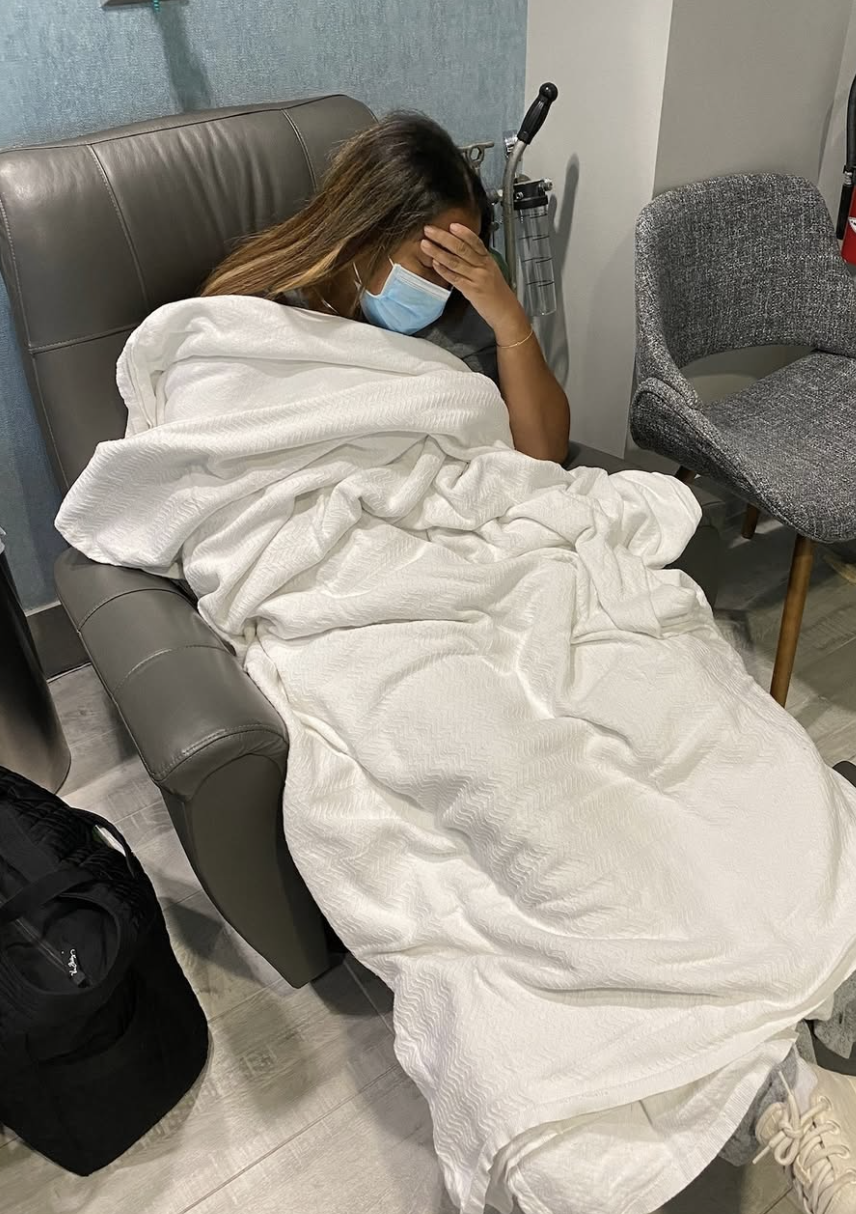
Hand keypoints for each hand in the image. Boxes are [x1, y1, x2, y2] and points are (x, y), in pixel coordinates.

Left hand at [421, 224, 530, 344]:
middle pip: (462, 248)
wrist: (506, 312)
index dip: (463, 232)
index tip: (451, 224)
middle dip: (444, 237)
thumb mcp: (491, 273)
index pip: (476, 242)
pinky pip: (455, 278)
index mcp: (488, 260)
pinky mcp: (471, 290)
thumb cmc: (498, 294)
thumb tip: (461, 252)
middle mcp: (483, 267)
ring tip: (425, 244)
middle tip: (429, 230)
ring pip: (455, 261)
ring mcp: (477, 278)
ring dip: (438, 252)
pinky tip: (435, 264)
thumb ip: (478, 262)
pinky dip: (444, 270)